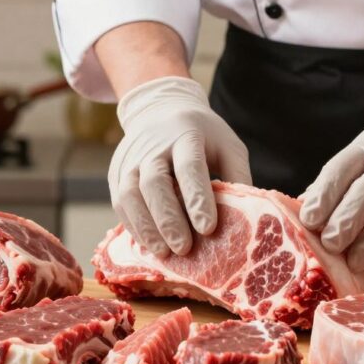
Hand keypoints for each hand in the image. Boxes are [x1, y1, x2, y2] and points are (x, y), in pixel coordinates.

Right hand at [110, 76, 251, 256]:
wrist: (160, 111)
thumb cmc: (202, 136)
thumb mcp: (228, 146)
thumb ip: (237, 176)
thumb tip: (247, 217)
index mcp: (186, 135)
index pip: (190, 167)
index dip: (198, 199)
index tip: (208, 228)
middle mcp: (153, 146)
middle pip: (154, 182)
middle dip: (168, 218)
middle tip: (184, 248)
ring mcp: (130, 158)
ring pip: (130, 194)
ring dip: (146, 227)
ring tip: (164, 253)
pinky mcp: (116, 172)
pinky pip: (120, 202)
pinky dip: (133, 226)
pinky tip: (149, 244)